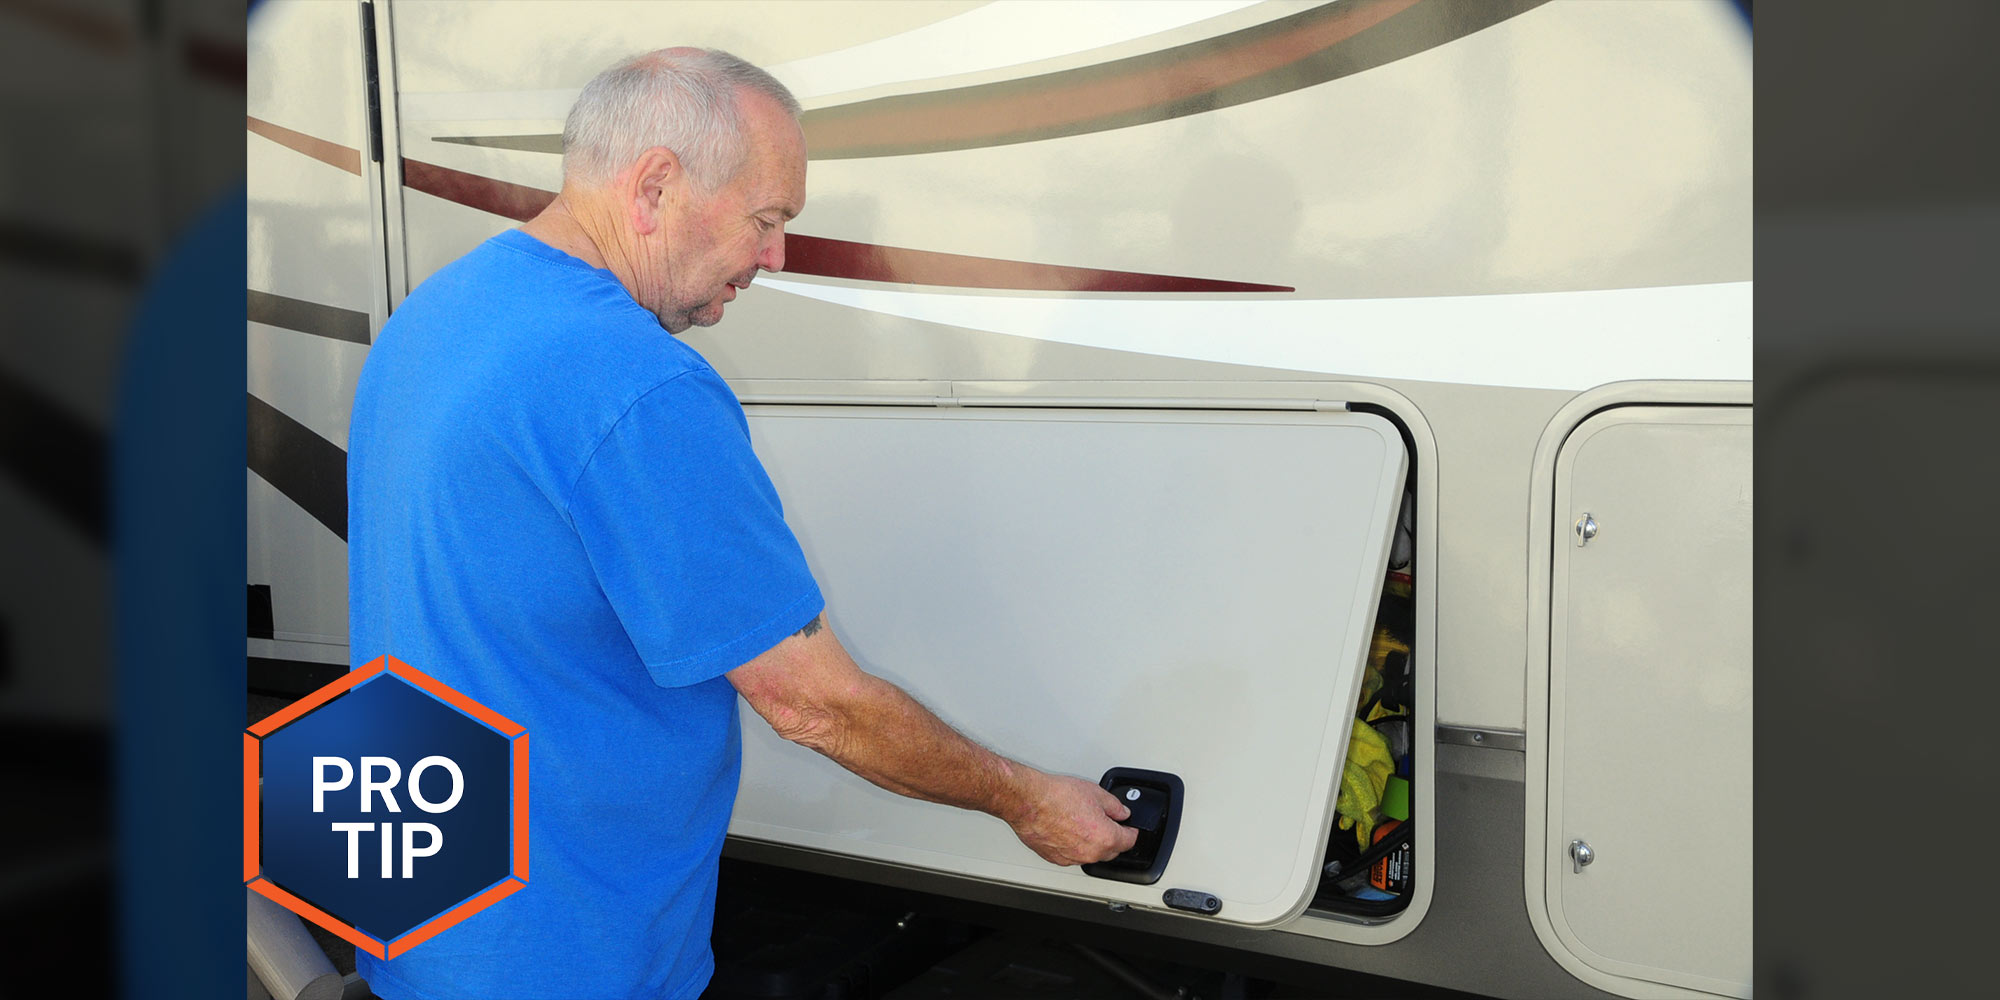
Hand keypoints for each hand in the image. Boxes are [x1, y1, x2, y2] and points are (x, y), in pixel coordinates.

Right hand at [1007, 772, 1140, 865]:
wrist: (1029, 802)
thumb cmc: (1057, 797)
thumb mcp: (1095, 793)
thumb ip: (1114, 806)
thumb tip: (1122, 813)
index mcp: (1105, 837)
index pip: (1129, 841)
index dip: (1131, 832)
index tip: (1130, 828)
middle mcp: (1090, 853)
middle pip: (1111, 851)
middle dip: (1113, 839)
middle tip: (1108, 823)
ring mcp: (1072, 858)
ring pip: (1091, 855)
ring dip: (1093, 843)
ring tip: (1084, 823)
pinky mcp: (1055, 859)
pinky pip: (1073, 856)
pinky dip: (1075, 846)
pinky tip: (1069, 830)